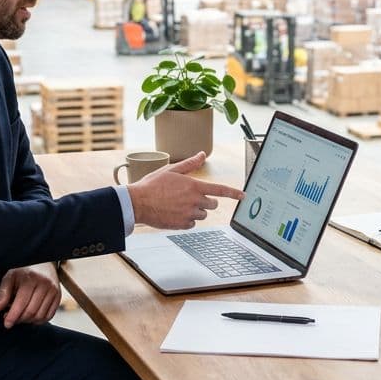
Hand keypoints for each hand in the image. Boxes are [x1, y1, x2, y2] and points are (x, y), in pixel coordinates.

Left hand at [0, 263, 60, 327]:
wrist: (43, 262)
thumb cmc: (24, 270)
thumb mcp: (10, 277)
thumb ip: (3, 293)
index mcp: (31, 278)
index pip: (21, 303)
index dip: (13, 316)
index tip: (6, 324)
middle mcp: (45, 284)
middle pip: (31, 311)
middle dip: (19, 319)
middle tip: (12, 319)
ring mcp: (53, 290)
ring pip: (40, 316)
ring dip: (28, 321)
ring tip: (20, 316)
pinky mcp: (58, 296)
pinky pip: (49, 316)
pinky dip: (39, 320)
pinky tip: (31, 316)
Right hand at [127, 152, 244, 229]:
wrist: (137, 203)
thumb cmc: (152, 185)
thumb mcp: (171, 170)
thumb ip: (190, 164)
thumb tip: (202, 154)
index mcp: (194, 186)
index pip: (220, 190)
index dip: (234, 193)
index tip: (243, 196)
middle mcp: (194, 201)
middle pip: (212, 204)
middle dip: (206, 201)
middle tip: (191, 197)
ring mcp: (189, 214)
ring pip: (203, 215)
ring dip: (196, 211)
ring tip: (178, 205)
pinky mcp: (182, 225)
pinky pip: (192, 224)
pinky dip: (187, 220)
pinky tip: (175, 213)